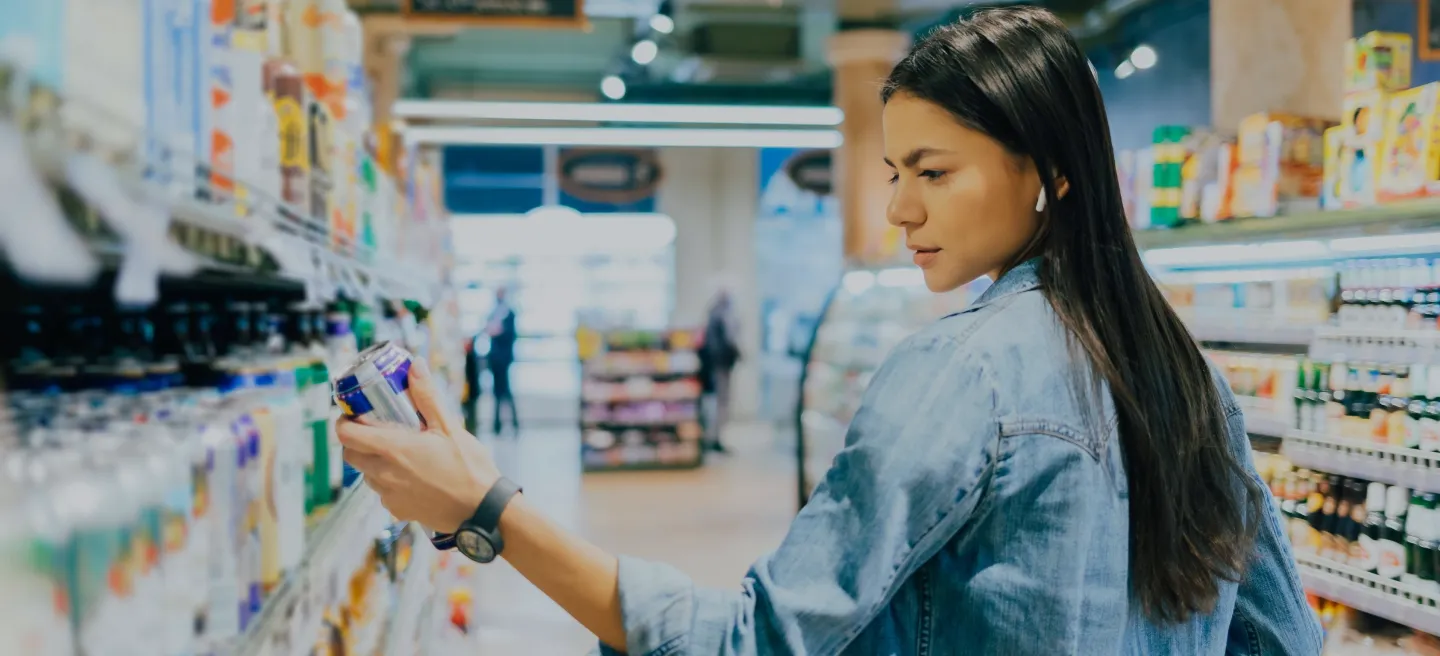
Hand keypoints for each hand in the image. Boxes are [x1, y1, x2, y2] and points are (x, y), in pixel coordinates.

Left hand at [337, 359, 501, 531]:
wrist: (482, 510)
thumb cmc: (469, 468)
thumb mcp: (449, 427)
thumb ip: (427, 397)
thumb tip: (415, 367)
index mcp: (394, 449)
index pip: (347, 435)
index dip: (344, 422)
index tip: (353, 415)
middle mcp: (385, 474)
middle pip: (351, 455)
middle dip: (357, 441)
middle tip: (376, 430)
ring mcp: (389, 495)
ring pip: (367, 474)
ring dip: (374, 461)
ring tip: (399, 453)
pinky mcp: (398, 510)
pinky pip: (382, 492)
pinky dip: (389, 482)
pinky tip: (412, 476)